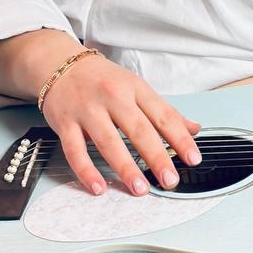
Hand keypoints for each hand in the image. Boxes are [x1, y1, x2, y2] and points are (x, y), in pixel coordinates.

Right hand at [41, 55, 201, 196]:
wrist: (58, 64)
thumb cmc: (102, 79)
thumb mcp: (136, 87)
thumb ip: (163, 111)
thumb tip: (193, 129)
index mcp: (135, 88)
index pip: (163, 115)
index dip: (180, 138)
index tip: (193, 158)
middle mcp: (113, 97)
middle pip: (139, 130)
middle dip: (157, 157)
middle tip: (170, 180)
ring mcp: (87, 110)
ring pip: (108, 142)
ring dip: (125, 168)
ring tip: (140, 188)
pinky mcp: (65, 123)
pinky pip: (75, 150)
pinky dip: (86, 171)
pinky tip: (99, 187)